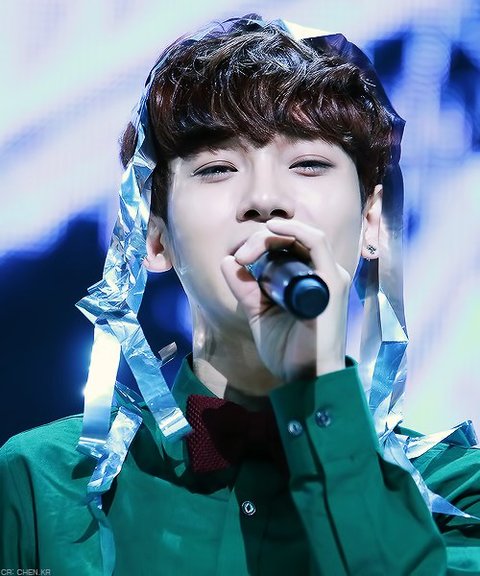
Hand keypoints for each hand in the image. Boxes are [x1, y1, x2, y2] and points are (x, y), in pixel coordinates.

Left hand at [221, 219, 350, 384]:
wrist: (305, 379)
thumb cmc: (289, 350)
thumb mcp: (259, 313)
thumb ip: (245, 289)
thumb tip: (227, 261)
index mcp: (308, 280)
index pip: (287, 247)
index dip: (260, 245)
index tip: (238, 260)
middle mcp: (322, 274)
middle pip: (294, 239)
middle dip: (262, 239)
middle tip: (241, 257)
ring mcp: (329, 277)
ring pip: (303, 236)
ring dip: (273, 235)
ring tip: (249, 252)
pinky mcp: (332, 282)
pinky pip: (317, 243)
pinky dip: (296, 230)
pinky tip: (274, 228)